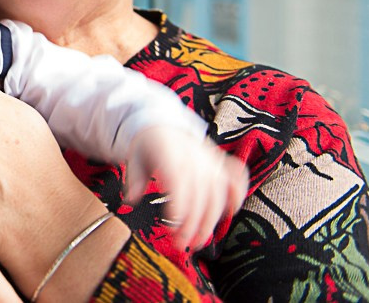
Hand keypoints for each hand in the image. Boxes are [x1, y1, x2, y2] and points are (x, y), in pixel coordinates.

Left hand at [124, 127, 248, 249]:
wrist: (162, 124)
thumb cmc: (146, 147)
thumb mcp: (134, 159)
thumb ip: (134, 180)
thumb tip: (130, 200)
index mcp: (170, 153)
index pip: (179, 183)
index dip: (179, 207)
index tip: (172, 227)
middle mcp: (194, 156)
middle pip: (199, 195)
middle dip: (192, 224)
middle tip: (181, 244)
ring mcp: (210, 159)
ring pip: (218, 193)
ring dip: (211, 221)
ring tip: (199, 240)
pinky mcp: (221, 161)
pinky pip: (237, 176)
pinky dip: (238, 193)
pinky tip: (232, 212)